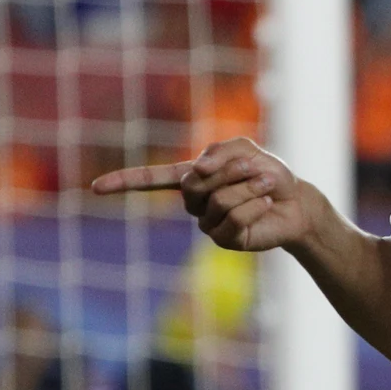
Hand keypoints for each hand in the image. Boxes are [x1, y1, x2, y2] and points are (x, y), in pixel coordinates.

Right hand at [90, 137, 315, 252]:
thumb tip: (194, 169)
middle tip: (253, 167)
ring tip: (265, 186)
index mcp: (193, 177)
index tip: (94, 188)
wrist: (295, 201)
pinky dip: (254, 205)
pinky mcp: (225, 239)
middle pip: (194, 184)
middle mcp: (195, 202)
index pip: (152, 180)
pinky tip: (265, 203)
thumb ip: (220, 151)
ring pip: (217, 201)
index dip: (125, 182)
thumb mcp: (246, 150)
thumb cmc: (268, 174)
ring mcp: (208, 223)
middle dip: (228, 171)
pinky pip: (234, 219)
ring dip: (248, 187)